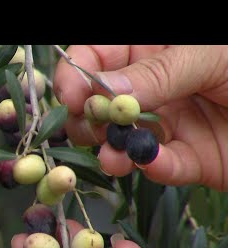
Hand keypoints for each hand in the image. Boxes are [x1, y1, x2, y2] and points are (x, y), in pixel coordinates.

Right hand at [53, 45, 227, 190]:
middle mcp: (152, 90)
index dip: (75, 76)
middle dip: (88, 120)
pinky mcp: (187, 159)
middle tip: (93, 129)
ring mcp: (167, 125)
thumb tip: (102, 89)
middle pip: (98, 106)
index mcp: (151, 51)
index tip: (69, 96)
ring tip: (112, 159)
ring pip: (120, 142)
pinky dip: (154, 166)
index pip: (95, 59)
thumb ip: (157, 73)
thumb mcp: (209, 53)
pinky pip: (161, 166)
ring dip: (112, 150)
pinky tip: (153, 163)